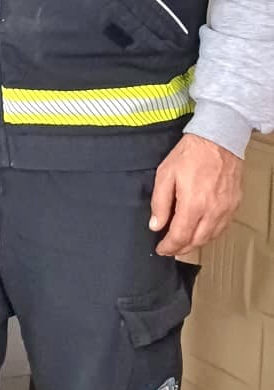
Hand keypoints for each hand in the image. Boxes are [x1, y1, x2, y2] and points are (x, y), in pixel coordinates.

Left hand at [149, 133, 243, 255]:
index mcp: (193, 204)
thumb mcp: (165, 174)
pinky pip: (222, 228)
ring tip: (183, 243)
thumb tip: (156, 225)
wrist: (218, 140)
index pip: (180, 236)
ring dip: (195, 243)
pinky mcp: (234, 205)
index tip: (161, 249)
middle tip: (170, 249)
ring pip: (210, 237)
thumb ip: (160, 203)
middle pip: (196, 241)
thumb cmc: (191, 154)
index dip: (169, 247)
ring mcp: (225, 209)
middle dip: (181, 248)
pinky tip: (201, 232)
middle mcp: (212, 211)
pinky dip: (210, 234)